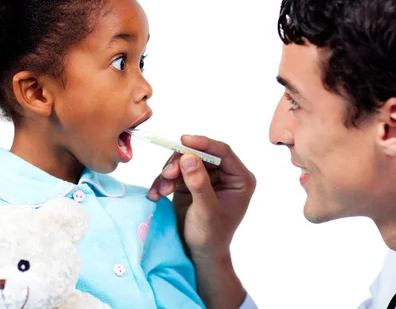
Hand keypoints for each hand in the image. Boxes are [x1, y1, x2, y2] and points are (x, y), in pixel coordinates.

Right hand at [148, 135, 255, 261]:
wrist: (199, 254)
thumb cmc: (211, 236)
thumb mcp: (206, 211)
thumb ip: (199, 184)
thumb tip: (188, 158)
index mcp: (240, 179)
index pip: (223, 152)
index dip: (203, 143)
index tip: (184, 140)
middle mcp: (225, 175)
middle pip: (200, 154)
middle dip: (180, 162)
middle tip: (166, 174)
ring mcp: (207, 178)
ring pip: (184, 161)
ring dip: (169, 173)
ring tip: (161, 191)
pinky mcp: (190, 182)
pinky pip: (175, 172)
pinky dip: (164, 181)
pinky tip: (156, 194)